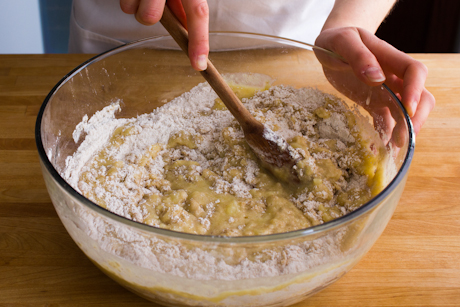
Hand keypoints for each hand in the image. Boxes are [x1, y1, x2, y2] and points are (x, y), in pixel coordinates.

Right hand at [120, 0, 209, 70]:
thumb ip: (183, 3)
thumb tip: (188, 30)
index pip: (197, 12)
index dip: (199, 41)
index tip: (198, 64)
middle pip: (151, 17)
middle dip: (148, 16)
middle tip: (150, 2)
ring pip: (134, 12)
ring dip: (136, 6)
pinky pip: (123, 3)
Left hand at [315, 27, 434, 137]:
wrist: (330, 47)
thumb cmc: (337, 41)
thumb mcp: (343, 42)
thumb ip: (358, 56)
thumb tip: (377, 77)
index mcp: (388, 57)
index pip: (414, 72)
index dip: (415, 90)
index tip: (408, 108)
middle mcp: (392, 76)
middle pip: (420, 96)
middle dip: (418, 116)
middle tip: (404, 135)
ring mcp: (385, 91)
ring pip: (405, 111)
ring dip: (403, 129)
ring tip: (393, 147)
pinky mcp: (374, 102)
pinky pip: (385, 119)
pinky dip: (384, 133)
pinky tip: (378, 147)